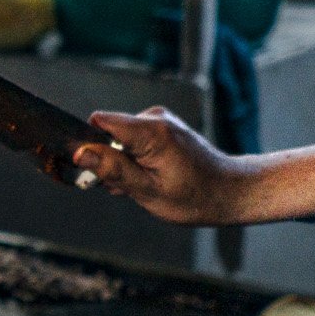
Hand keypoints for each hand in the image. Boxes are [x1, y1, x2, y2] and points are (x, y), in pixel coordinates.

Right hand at [73, 107, 255, 225]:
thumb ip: (113, 170)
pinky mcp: (164, 126)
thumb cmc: (196, 197)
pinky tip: (151, 175)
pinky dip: (136, 157)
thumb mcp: (148, 191)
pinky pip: (134, 138)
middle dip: (110, 159)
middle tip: (131, 185)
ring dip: (124, 161)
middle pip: (109, 131)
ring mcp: (161, 120)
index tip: (100, 168)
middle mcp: (156, 118)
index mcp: (151, 132)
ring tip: (146, 183)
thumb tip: (81, 154)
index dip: (92, 144)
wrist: (233, 191)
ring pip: (120, 137)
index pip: (100, 121)